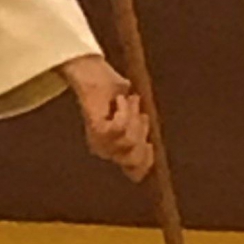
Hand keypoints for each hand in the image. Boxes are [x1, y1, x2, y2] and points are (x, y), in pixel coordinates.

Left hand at [60, 55, 152, 182]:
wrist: (93, 73)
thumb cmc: (113, 91)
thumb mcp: (133, 110)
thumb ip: (139, 127)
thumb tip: (149, 143)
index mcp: (117, 149)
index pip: (136, 170)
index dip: (146, 161)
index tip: (151, 144)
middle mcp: (107, 150)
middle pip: (135, 158)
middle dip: (142, 133)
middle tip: (138, 112)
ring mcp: (100, 141)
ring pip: (129, 141)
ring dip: (133, 117)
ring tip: (127, 100)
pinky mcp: (96, 129)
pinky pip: (119, 128)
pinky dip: (124, 112)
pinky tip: (120, 101)